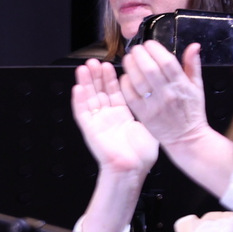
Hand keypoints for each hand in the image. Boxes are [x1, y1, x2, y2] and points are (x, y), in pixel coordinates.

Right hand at [72, 59, 158, 175]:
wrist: (132, 170)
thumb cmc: (141, 155)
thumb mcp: (148, 126)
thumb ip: (147, 110)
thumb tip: (155, 97)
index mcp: (122, 116)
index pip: (115, 92)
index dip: (111, 79)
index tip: (110, 64)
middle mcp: (108, 117)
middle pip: (100, 92)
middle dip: (97, 76)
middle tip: (95, 61)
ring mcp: (97, 122)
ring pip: (89, 98)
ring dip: (86, 82)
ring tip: (85, 67)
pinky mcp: (89, 129)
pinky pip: (82, 112)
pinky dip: (79, 99)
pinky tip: (78, 87)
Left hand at [118, 41, 209, 147]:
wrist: (188, 138)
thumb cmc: (192, 111)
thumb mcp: (197, 87)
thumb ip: (193, 65)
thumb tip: (194, 46)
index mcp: (182, 86)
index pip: (167, 62)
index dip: (155, 50)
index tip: (149, 44)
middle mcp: (167, 94)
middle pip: (150, 69)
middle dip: (140, 54)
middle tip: (136, 49)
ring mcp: (154, 104)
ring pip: (138, 80)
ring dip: (130, 66)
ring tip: (128, 58)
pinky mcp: (143, 114)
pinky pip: (130, 95)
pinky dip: (125, 83)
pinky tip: (125, 76)